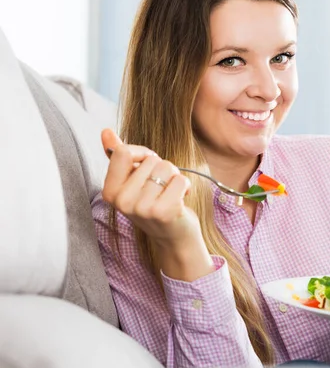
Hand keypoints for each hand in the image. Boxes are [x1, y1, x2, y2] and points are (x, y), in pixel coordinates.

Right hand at [101, 129, 213, 279]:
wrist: (173, 236)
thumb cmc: (154, 203)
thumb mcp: (134, 181)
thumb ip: (119, 157)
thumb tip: (106, 131)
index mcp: (110, 191)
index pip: (122, 152)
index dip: (142, 153)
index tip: (148, 166)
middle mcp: (122, 201)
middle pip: (151, 160)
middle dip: (163, 169)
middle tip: (162, 188)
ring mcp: (141, 208)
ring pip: (167, 168)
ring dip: (175, 178)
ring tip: (170, 194)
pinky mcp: (163, 212)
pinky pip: (180, 180)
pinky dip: (185, 186)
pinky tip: (180, 200)